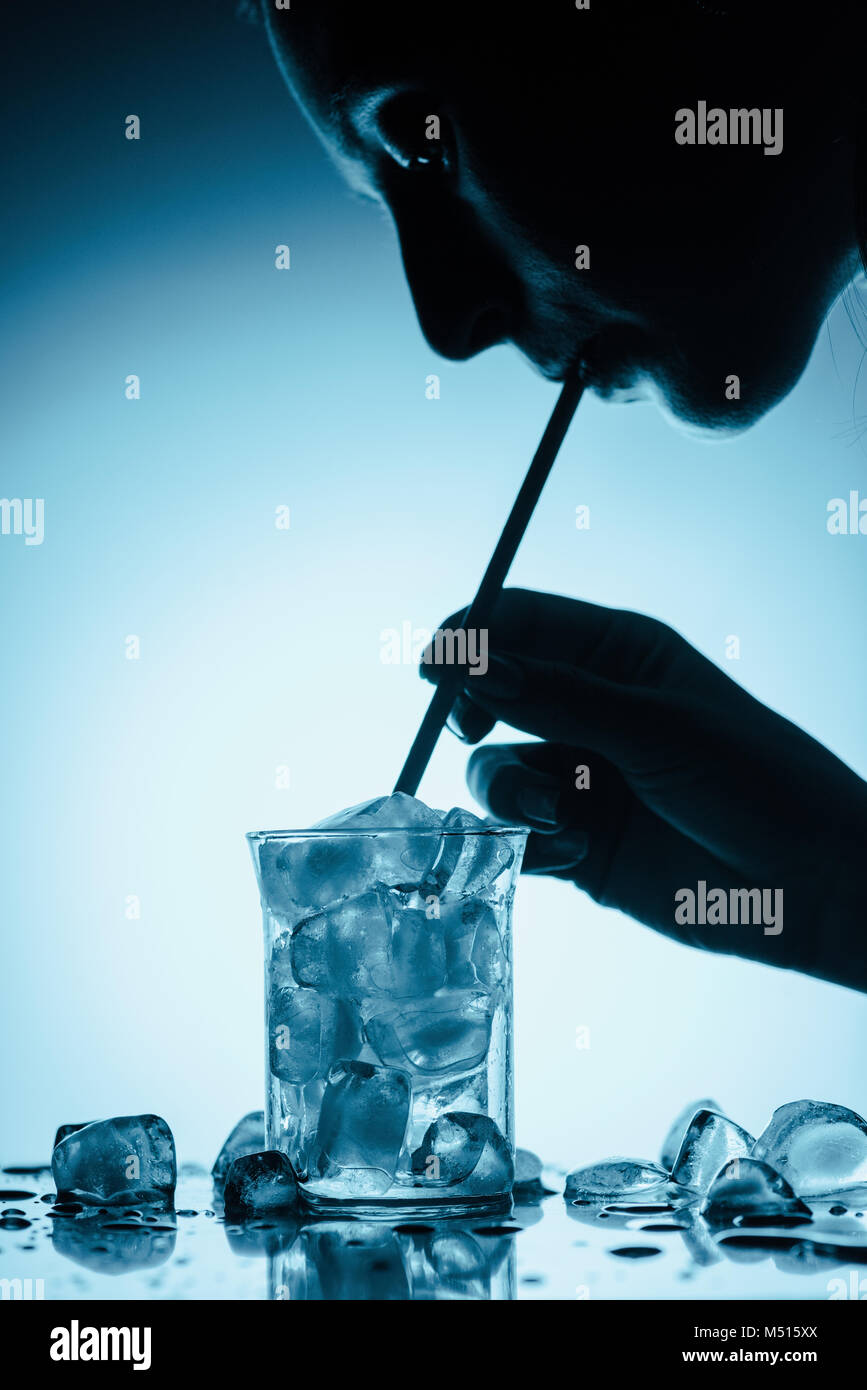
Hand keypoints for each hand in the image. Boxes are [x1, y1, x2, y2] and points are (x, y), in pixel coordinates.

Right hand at [421, 589, 866, 991]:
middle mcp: (590, 710)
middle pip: (490, 691)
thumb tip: (469, 663)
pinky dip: (525, 846)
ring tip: (557, 817)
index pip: (519, 620)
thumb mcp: (655, 727)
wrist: (810, 885)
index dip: (470, 637)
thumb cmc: (757, 783)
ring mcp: (580, 778)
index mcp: (618, 655)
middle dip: (472, 712)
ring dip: (508, 792)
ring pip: (493, 770)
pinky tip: (571, 855)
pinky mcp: (574, 844)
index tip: (435, 670)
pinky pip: (513, 836)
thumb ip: (557, 697)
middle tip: (472, 728)